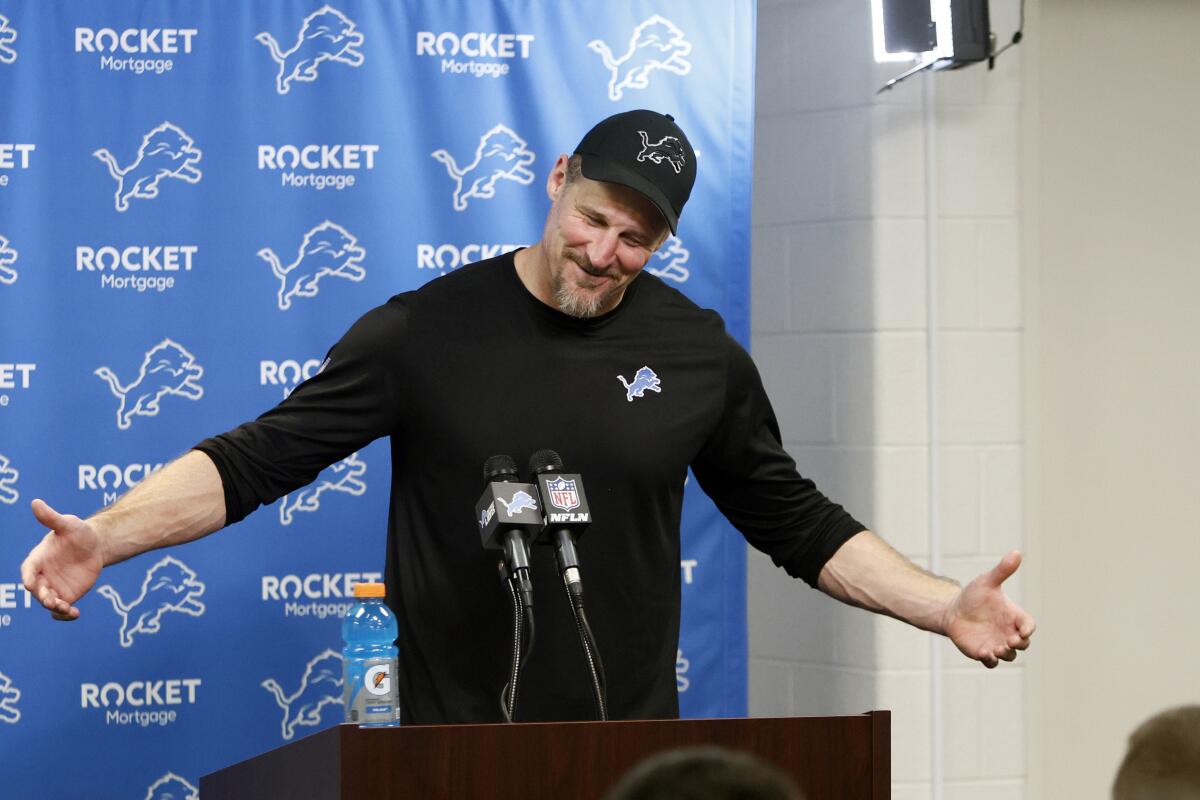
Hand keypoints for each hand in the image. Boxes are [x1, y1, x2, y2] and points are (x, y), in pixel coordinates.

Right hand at [20, 499, 104, 620]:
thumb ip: (51, 518)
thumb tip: (35, 502)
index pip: (28, 570)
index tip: (30, 584)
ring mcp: (53, 587)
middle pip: (37, 590)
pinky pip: (62, 609)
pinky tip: (75, 615)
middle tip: (53, 600)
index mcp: (38, 559)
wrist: (96, 546)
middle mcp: (42, 576)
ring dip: (55, 607)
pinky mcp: (66, 595)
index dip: (28, 577)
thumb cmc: (78, 533)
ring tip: (67, 609)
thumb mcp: (67, 524)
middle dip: (43, 596)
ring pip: (49, 602)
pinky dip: (64, 615)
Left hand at [943, 550, 1035, 667]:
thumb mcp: (987, 581)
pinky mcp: (983, 652)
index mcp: (1014, 616)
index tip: (1022, 630)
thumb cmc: (974, 596)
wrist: (953, 610)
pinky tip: (983, 654)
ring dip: (1005, 654)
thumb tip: (1016, 552)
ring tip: (996, 649)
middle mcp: (1009, 632)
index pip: (1029, 626)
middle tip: (1010, 640)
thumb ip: (1003, 570)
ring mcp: (997, 643)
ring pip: (1009, 656)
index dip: (1028, 629)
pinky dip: (990, 661)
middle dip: (1020, 644)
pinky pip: (992, 663)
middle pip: (1023, 644)